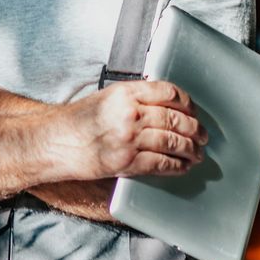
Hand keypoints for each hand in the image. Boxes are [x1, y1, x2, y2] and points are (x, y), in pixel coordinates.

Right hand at [50, 80, 207, 180]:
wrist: (56, 142)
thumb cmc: (78, 120)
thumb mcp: (107, 97)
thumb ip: (134, 97)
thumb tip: (165, 103)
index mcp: (126, 92)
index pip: (169, 93)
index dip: (188, 104)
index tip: (194, 111)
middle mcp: (130, 113)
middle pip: (176, 119)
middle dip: (195, 129)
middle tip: (203, 136)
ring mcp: (129, 138)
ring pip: (173, 142)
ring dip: (190, 150)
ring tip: (198, 153)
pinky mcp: (126, 162)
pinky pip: (161, 163)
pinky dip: (177, 166)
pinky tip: (183, 166)